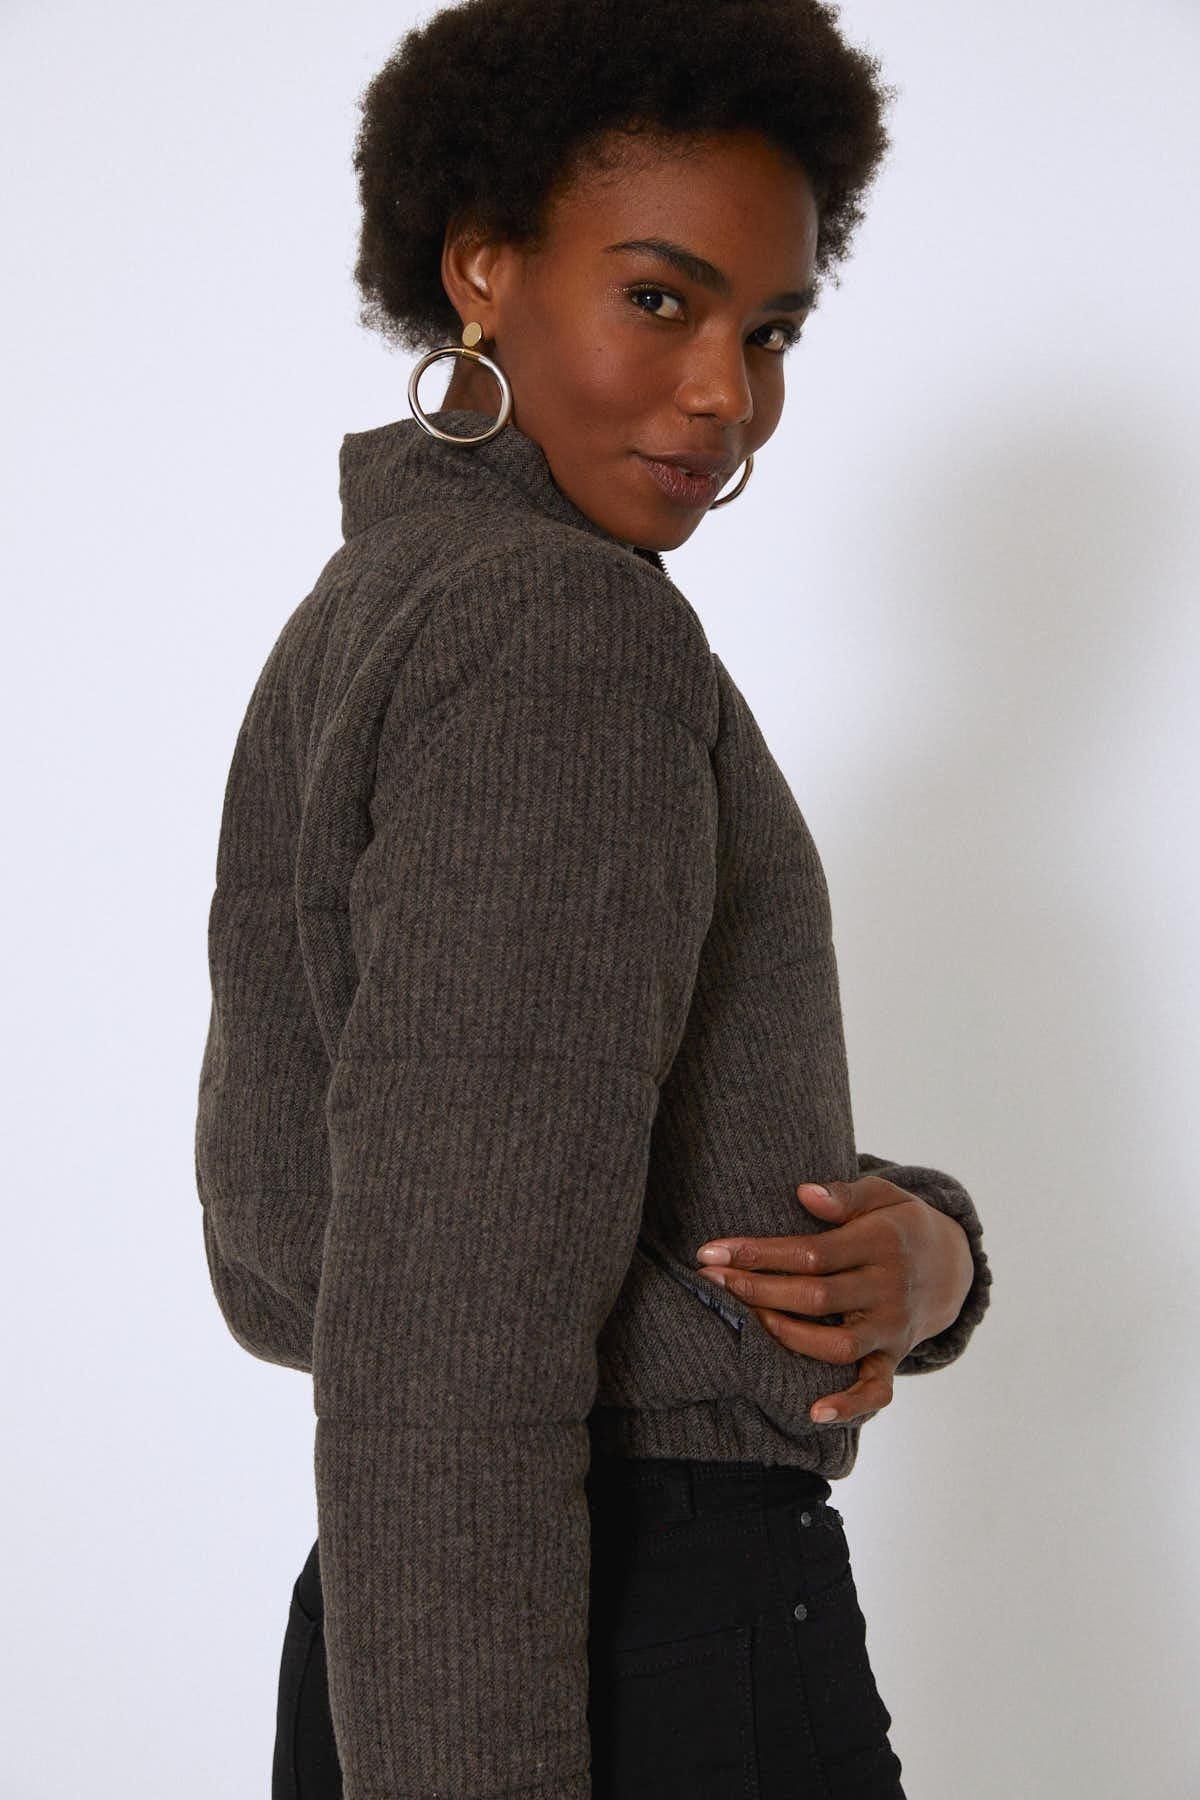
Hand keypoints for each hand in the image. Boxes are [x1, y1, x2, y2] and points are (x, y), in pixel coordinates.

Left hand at [693, 1176, 974, 1426]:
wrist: (953, 1265)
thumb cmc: (900, 1224)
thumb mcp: (884, 1195)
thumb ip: (846, 1195)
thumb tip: (804, 1193)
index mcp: (881, 1244)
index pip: (811, 1252)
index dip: (759, 1253)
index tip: (713, 1251)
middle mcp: (888, 1289)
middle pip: (815, 1297)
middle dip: (756, 1289)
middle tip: (709, 1281)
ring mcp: (892, 1328)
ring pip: (837, 1343)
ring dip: (787, 1335)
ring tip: (745, 1319)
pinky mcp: (894, 1356)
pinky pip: (876, 1389)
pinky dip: (850, 1404)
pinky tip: (814, 1411)